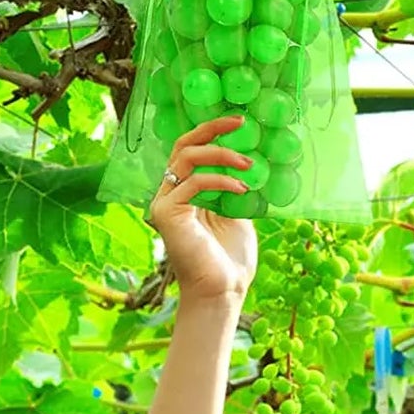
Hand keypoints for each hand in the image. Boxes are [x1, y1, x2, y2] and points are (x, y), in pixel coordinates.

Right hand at [147, 117, 259, 303]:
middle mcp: (171, 194)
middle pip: (184, 146)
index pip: (192, 150)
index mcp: (186, 192)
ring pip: (186, 159)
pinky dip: (219, 180)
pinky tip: (241, 188)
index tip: (240, 123)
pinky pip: (193, 182)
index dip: (213, 132)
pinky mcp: (166, 213)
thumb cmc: (230, 259)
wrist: (223, 290)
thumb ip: (234, 189)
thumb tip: (248, 162)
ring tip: (249, 164)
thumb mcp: (238, 215)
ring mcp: (165, 202)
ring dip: (221, 155)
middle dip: (212, 129)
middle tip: (241, 123)